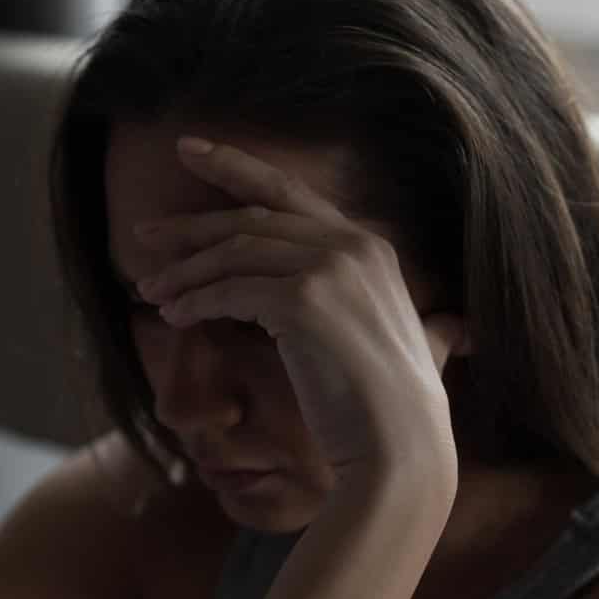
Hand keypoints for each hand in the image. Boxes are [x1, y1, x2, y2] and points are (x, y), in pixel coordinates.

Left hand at [133, 135, 466, 496]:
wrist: (401, 446)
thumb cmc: (400, 408)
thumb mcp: (421, 345)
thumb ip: (431, 325)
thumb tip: (455, 327)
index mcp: (369, 246)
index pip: (287, 192)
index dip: (233, 168)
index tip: (189, 152)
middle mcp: (350, 245)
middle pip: (250, 219)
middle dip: (190, 226)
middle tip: (144, 236)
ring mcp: (328, 269)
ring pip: (234, 253)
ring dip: (185, 273)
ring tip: (150, 290)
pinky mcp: (302, 301)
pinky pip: (230, 291)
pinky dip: (196, 301)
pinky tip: (174, 316)